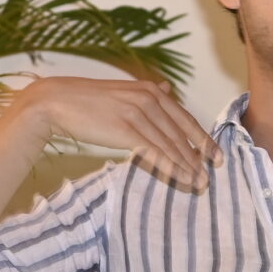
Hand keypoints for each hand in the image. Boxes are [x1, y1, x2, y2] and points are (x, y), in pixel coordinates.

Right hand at [19, 75, 215, 191]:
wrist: (56, 102)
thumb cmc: (87, 100)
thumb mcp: (123, 90)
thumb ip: (147, 93)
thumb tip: (167, 88)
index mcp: (150, 90)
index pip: (184, 118)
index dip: (202, 139)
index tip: (216, 155)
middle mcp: (148, 99)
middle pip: (181, 133)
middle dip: (199, 156)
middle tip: (212, 175)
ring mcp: (137, 114)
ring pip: (170, 145)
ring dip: (188, 166)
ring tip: (200, 183)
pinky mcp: (125, 130)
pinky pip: (155, 152)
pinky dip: (171, 167)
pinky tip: (181, 178)